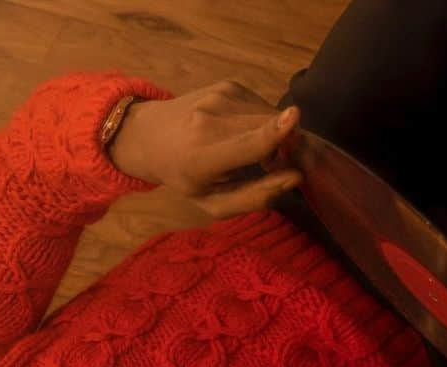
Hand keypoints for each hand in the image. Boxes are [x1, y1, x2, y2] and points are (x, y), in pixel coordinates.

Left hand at [108, 80, 302, 218]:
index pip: (246, 143)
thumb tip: (295, 178)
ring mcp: (220, 96)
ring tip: (247, 150)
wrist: (151, 136)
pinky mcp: (228, 84)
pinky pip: (260, 105)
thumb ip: (253, 197)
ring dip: (271, 132)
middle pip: (268, 125)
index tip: (295, 119)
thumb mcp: (213, 202)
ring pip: (268, 113)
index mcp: (203, 156)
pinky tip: (239, 131)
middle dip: (282, 142)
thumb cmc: (185, 178)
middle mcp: (211, 119)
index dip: (273, 133)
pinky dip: (260, 121)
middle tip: (268, 165)